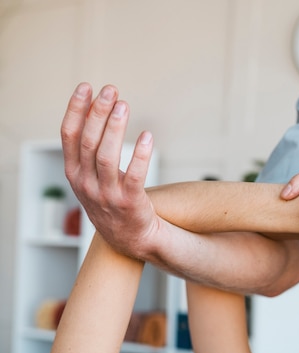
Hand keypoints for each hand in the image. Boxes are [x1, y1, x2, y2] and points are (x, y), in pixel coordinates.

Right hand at [61, 83, 157, 258]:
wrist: (130, 238)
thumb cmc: (111, 201)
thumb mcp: (89, 179)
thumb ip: (87, 151)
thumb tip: (95, 109)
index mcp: (74, 174)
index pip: (69, 136)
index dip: (76, 109)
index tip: (86, 86)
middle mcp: (86, 184)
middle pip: (88, 142)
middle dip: (98, 113)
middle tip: (111, 90)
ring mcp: (107, 195)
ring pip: (107, 156)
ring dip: (115, 128)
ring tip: (124, 105)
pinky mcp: (130, 203)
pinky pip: (135, 176)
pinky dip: (141, 155)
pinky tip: (148, 137)